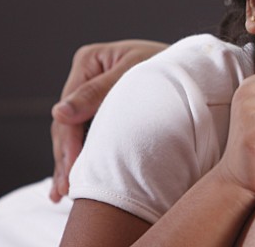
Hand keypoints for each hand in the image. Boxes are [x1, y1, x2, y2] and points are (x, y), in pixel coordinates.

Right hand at [49, 38, 168, 201]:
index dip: (69, 143)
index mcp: (89, 61)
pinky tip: (73, 181)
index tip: (73, 171)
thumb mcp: (135, 74)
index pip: (69, 109)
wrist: (195, 69)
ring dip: (68, 163)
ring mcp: (92, 94)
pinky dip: (81, 158)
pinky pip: (86, 135)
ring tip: (64, 193)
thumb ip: (97, 93)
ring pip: (73, 133)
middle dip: (66, 158)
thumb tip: (59, 113)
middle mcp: (86, 77)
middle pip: (67, 123)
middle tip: (66, 191)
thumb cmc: (170, 67)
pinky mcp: (102, 109)